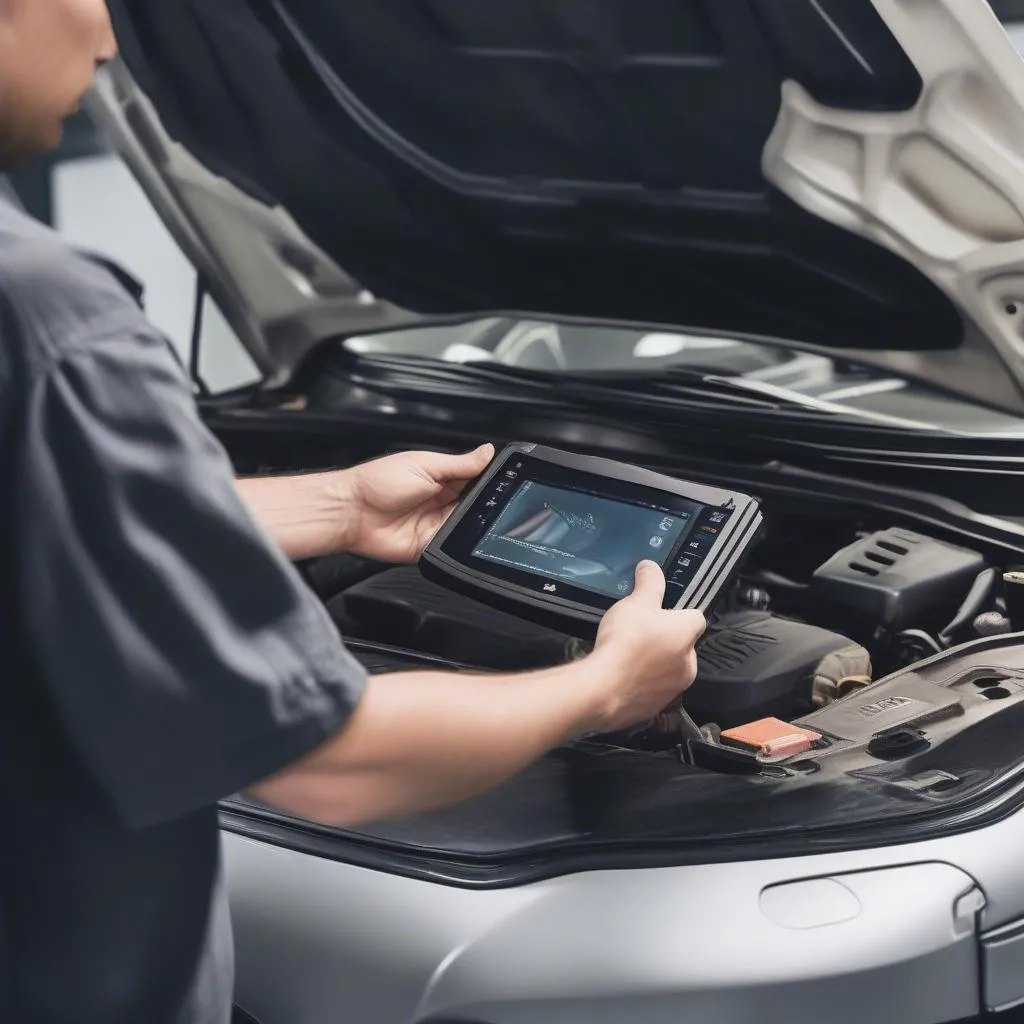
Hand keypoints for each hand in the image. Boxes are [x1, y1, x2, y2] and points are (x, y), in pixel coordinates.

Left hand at [344, 444, 495, 562]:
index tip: (508, 481)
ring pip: (469, 527)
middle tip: (491, 501)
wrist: (351, 512)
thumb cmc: (377, 482)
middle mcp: (442, 501)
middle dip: (486, 505)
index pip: (477, 480)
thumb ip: (460, 463)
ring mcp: (437, 525)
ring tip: (469, 515)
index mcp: (442, 478)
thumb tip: (488, 451)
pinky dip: (459, 543)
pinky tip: (459, 534)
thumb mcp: (426, 464)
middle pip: (477, 505)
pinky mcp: (431, 546)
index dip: (492, 481)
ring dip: (473, 523)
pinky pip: (454, 547)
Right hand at [588, 561, 705, 732]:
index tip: (658, 610)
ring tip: (626, 654)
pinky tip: (620, 675)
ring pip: (668, 669)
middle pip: (681, 645)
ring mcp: (673, 689)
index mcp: (687, 634)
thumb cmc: (625, 641)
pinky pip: (651, 690)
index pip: (695, 617)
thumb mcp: (636, 602)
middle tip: (638, 632)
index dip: (678, 611)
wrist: (604, 689)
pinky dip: (640, 683)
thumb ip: (648, 582)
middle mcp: (688, 664)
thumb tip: (651, 566)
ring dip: (653, 662)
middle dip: (664, 639)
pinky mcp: (655, 708)